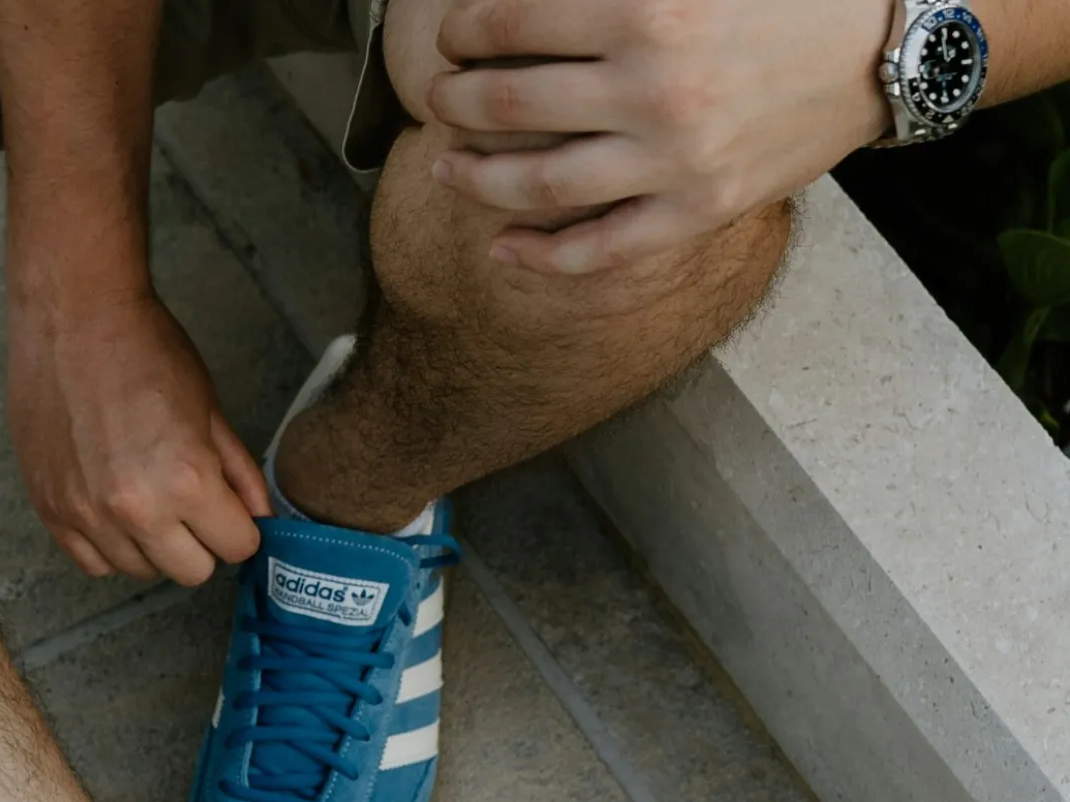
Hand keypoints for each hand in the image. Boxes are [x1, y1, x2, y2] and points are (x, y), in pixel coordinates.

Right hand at [8, 292, 269, 585]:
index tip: (227, 505)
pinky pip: (93, 564)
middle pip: (192, 571)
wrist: (72, 315)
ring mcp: (87, 514)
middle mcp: (136, 510)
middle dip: (200, 541)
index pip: (237, 547)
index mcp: (187, 481)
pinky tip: (113, 507)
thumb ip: (239, 473)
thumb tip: (260, 518)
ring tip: (146, 494)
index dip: (238, 525)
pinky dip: (109, 545)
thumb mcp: (210, 409)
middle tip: (188, 502)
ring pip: (141, 571)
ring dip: (153, 544)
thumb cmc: (146, 350)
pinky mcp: (50, 510)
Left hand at [426, 0, 894, 271]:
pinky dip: (540, 255)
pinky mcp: (699, 210)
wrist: (885, 47)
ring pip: (538, 184)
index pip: (513, 22)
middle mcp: (653, 89)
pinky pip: (600, 250)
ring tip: (444, 169)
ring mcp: (675, 160)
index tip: (453, 37)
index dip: (465, 31)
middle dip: (455, 101)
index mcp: (647, 8)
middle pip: (509, 103)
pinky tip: (501, 246)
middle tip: (438, 98)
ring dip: (474, 178)